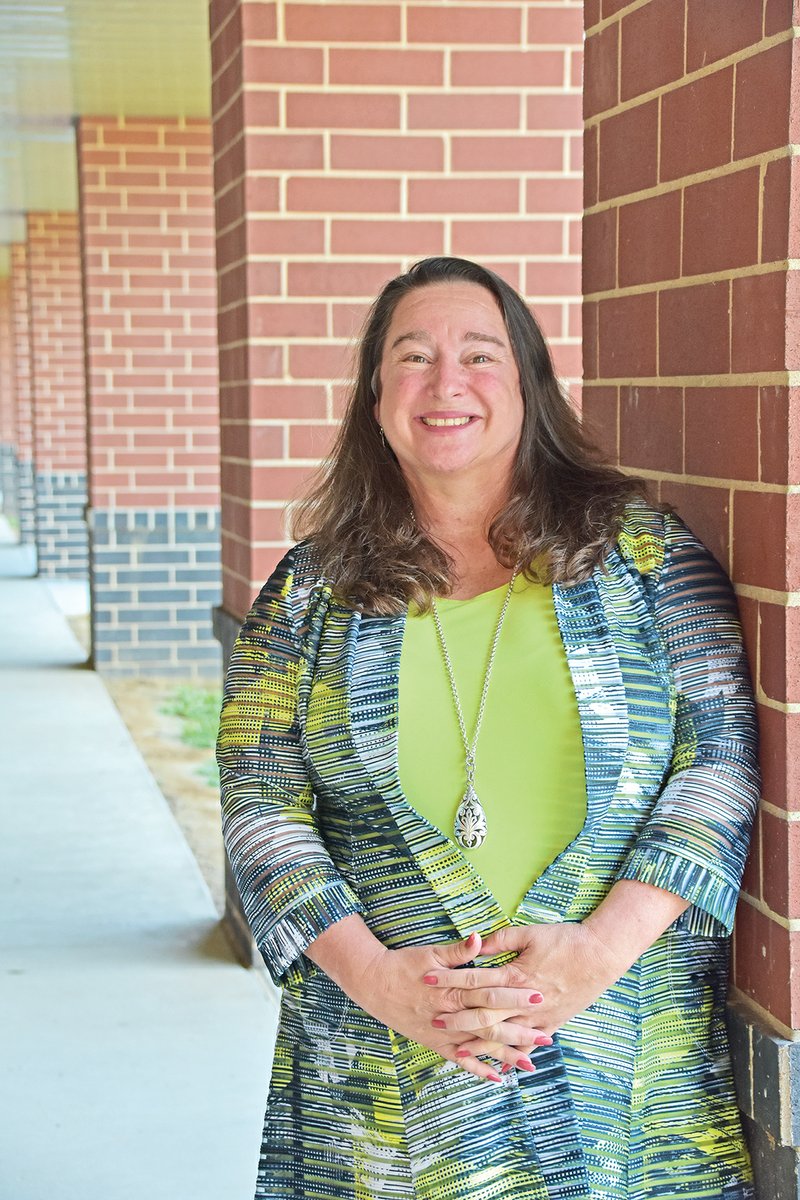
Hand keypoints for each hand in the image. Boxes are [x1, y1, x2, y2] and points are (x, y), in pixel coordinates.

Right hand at [344, 931, 548, 1081]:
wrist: (373, 983)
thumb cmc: (404, 964)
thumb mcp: (430, 953)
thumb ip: (458, 950)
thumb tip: (479, 939)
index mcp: (452, 988)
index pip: (490, 991)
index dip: (515, 995)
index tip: (539, 996)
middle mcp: (450, 1013)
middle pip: (490, 1022)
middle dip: (518, 1029)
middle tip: (546, 1035)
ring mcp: (443, 1031)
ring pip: (479, 1045)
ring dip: (505, 1053)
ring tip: (531, 1062)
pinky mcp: (435, 1043)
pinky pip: (460, 1060)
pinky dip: (478, 1069)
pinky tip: (497, 1077)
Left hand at [423, 922, 623, 1055]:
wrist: (600, 956)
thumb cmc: (565, 940)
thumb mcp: (529, 934)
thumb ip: (500, 941)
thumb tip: (474, 943)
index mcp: (516, 975)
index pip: (474, 979)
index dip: (449, 978)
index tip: (427, 979)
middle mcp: (524, 1000)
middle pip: (484, 1012)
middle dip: (458, 1018)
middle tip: (433, 1021)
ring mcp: (538, 1016)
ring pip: (504, 1034)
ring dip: (481, 1042)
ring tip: (459, 1050)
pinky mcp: (551, 1023)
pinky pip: (528, 1044)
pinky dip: (514, 1056)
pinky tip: (501, 1066)